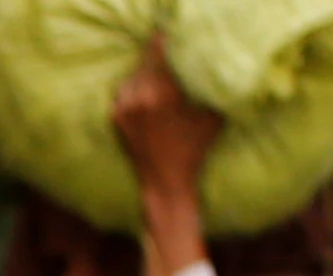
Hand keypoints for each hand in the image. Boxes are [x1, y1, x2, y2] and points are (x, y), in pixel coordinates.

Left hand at [114, 43, 223, 209]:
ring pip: (132, 76)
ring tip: (160, 72)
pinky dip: (135, 87)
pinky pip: (124, 92)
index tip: (175, 38)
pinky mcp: (115, 118)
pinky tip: (148, 90)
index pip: (159, 53)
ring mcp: (123, 108)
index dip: (167, 42)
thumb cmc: (195, 148)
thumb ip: (212, 88)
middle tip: (170, 53)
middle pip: (145, 62)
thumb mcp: (213, 115)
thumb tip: (217, 65)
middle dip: (158, 56)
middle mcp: (137, 97)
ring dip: (145, 71)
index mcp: (161, 93)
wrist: (164, 181)